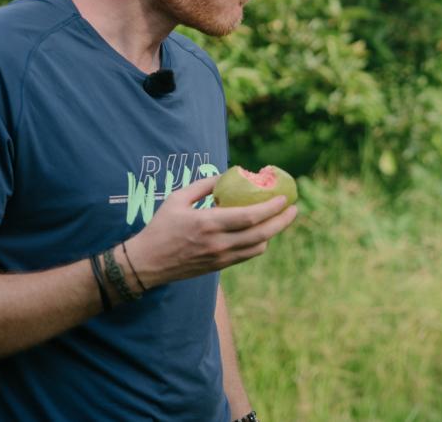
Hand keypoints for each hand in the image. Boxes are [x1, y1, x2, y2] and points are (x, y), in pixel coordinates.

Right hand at [124, 175, 297, 289]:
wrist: (147, 263)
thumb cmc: (161, 227)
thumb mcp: (177, 198)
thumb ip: (203, 185)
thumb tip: (226, 175)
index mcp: (208, 223)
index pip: (250, 217)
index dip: (271, 208)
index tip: (284, 197)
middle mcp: (218, 243)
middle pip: (262, 235)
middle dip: (282, 221)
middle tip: (293, 209)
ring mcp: (220, 258)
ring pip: (258, 248)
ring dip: (272, 233)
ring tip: (278, 219)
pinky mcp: (219, 267)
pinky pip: (247, 255)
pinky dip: (258, 243)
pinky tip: (260, 231)